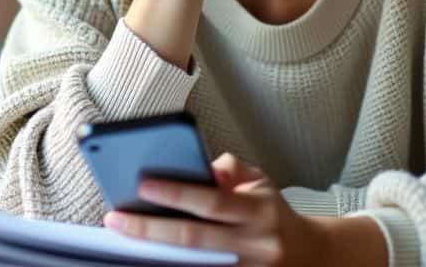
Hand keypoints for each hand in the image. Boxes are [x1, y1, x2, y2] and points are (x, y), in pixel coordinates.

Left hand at [102, 154, 384, 266]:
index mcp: (259, 211)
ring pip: (194, 264)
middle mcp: (255, 244)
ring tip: (124, 240)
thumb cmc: (271, 211)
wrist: (309, 255)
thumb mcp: (259, 181)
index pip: (212, 201)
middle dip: (150, 229)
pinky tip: (150, 259)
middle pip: (194, 239)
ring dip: (156, 254)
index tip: (142, 185)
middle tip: (116, 219)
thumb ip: (230, 169)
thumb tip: (201, 169)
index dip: (176, 193)